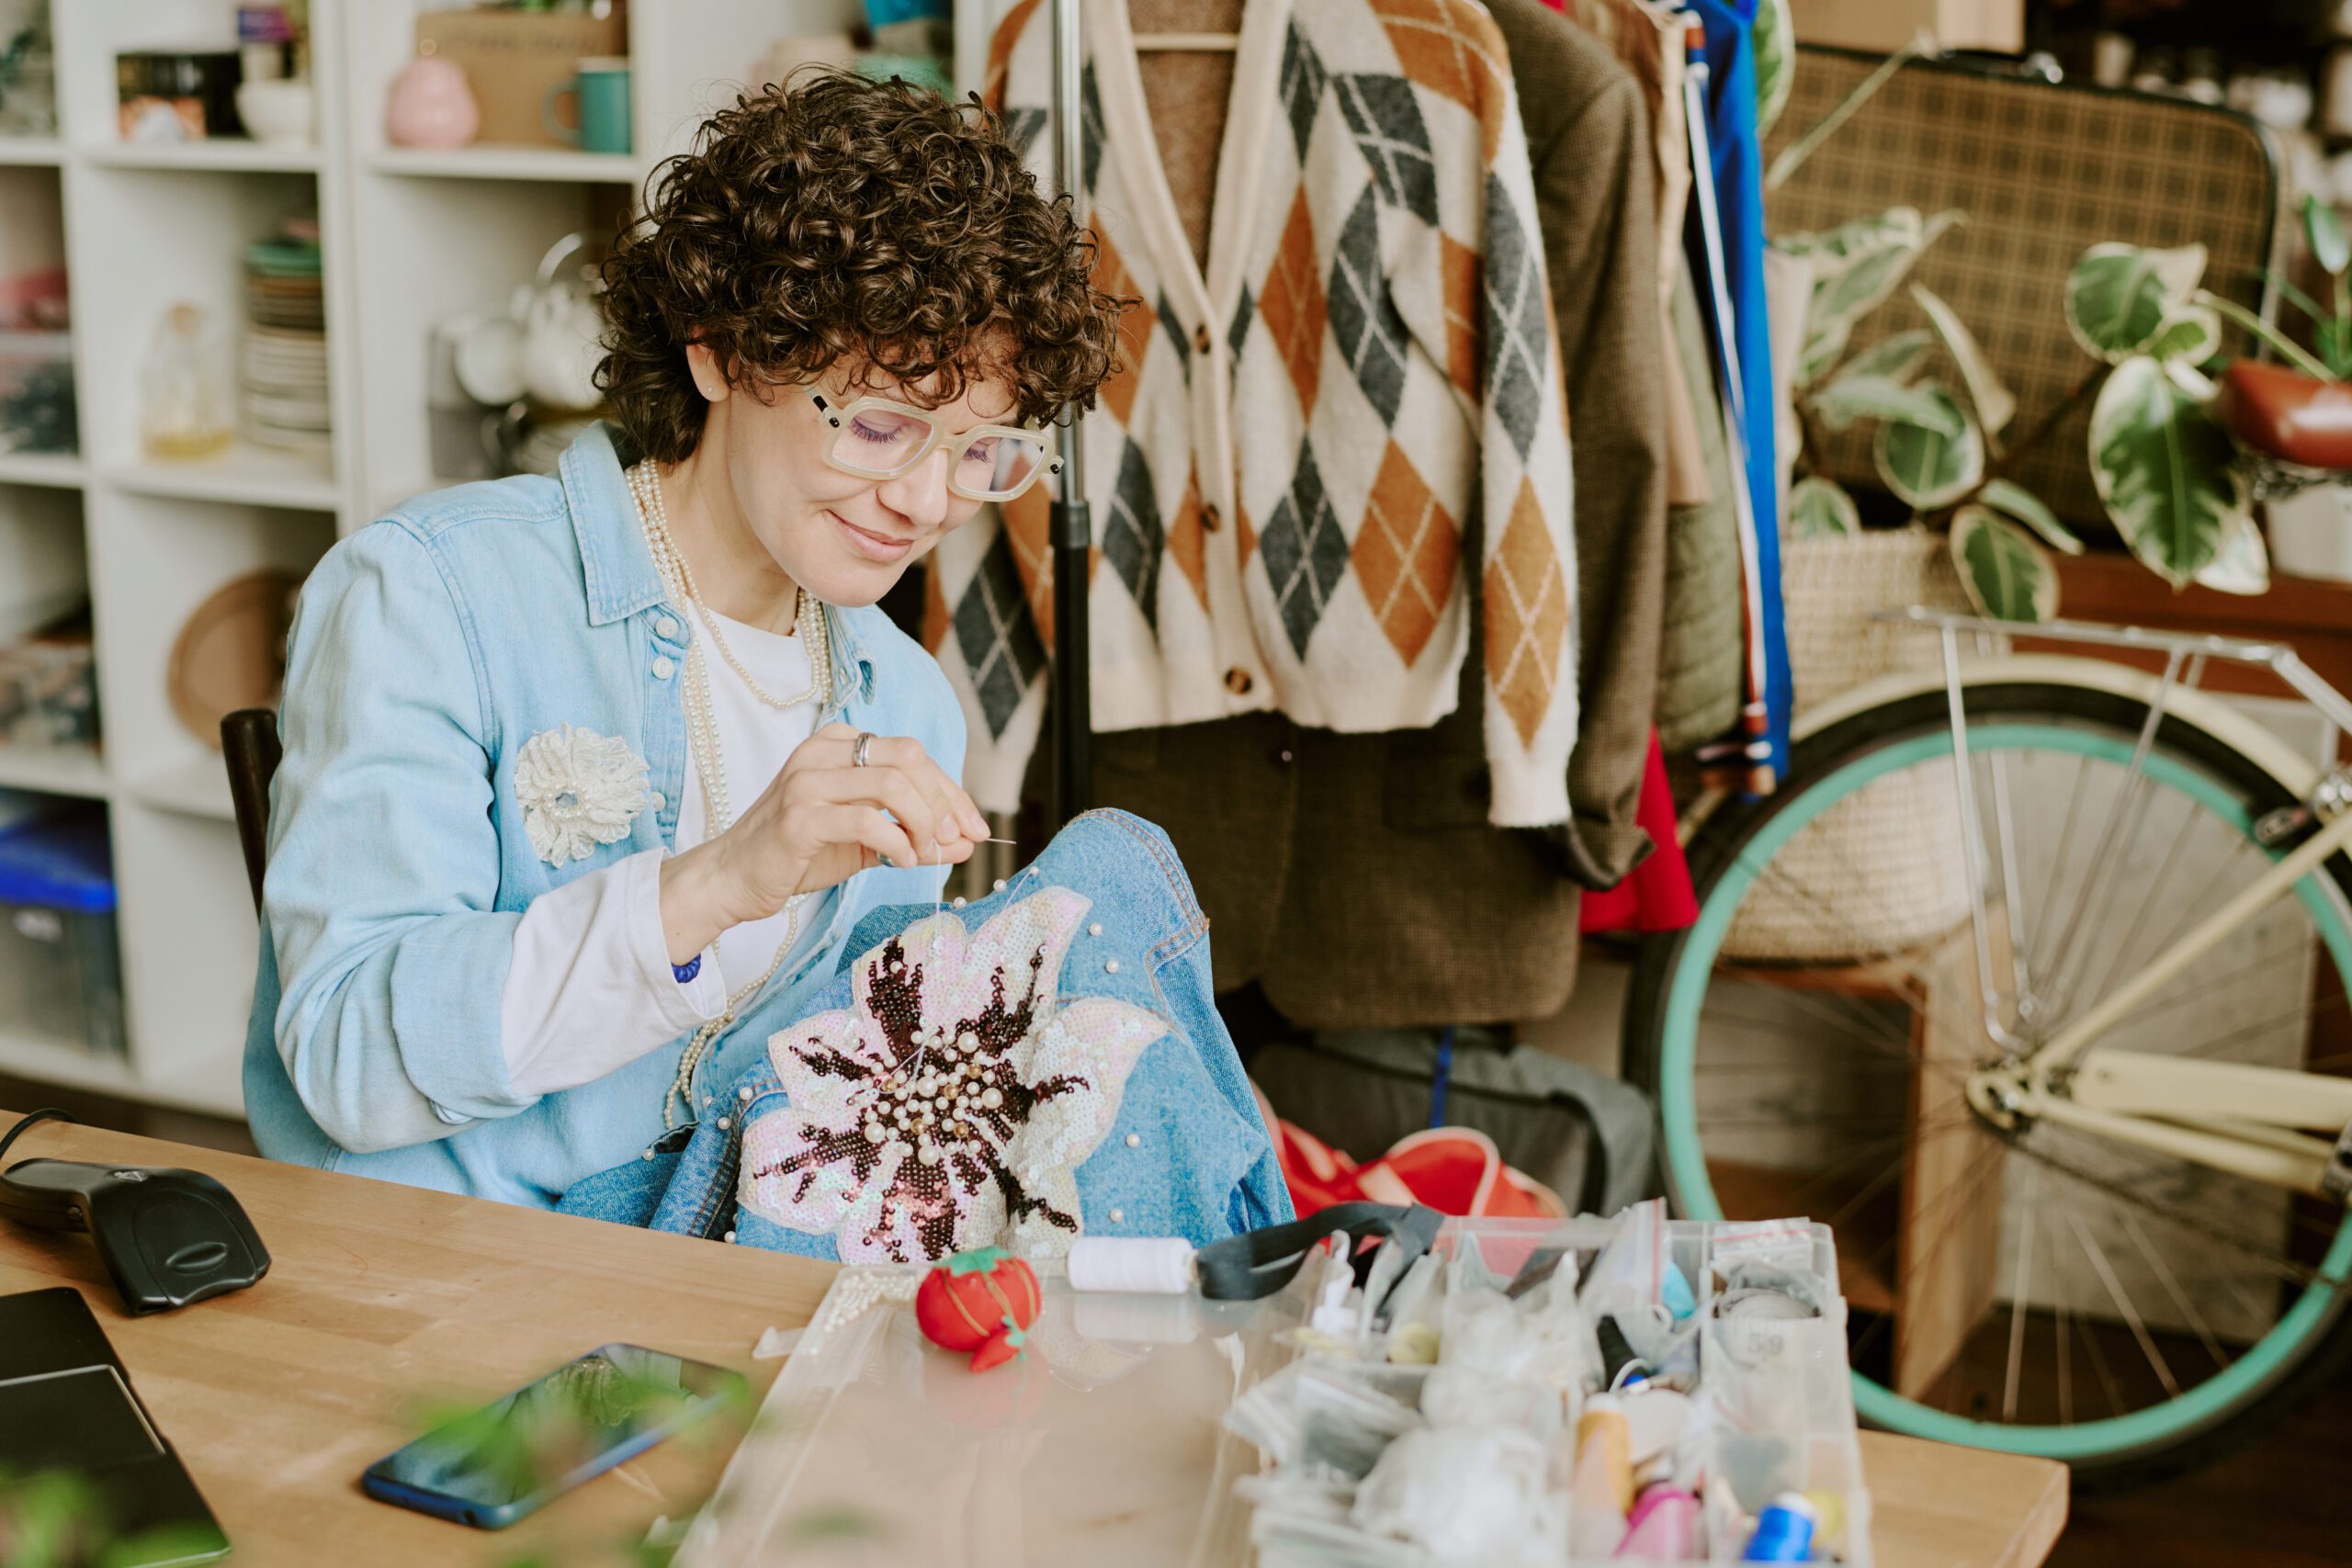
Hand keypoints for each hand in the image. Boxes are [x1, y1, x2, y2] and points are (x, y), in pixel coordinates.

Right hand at [658, 723, 988, 962]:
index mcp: (839, 744)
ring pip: (892, 783)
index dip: (953, 792)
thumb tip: (967, 843)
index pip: (913, 755)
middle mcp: (823, 751)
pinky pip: (865, 819)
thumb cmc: (798, 854)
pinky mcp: (799, 815)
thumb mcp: (867, 843)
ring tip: (926, 854)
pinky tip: (901, 863)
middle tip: (957, 842)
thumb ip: (916, 836)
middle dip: (945, 803)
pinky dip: (896, 842)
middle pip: (909, 759)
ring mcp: (807, 779)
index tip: (976, 829)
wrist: (732, 877)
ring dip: (923, 823)